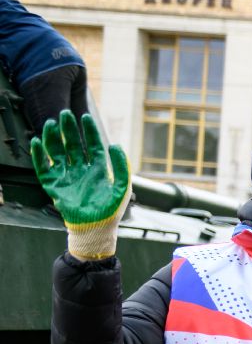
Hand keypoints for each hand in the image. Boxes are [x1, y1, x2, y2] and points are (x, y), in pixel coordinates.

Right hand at [31, 110, 130, 260]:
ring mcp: (67, 176)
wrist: (95, 229)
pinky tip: (37, 142)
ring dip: (53, 138)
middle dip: (69, 129)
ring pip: (57, 152)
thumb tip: (115, 145)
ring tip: (50, 123)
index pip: (93, 145)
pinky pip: (44, 167)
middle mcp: (81, 170)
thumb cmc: (111, 210)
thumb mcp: (122, 187)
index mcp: (98, 169)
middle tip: (65, 114)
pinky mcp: (54, 185)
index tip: (85, 117)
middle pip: (73, 144)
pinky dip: (39, 155)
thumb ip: (122, 167)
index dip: (89, 131)